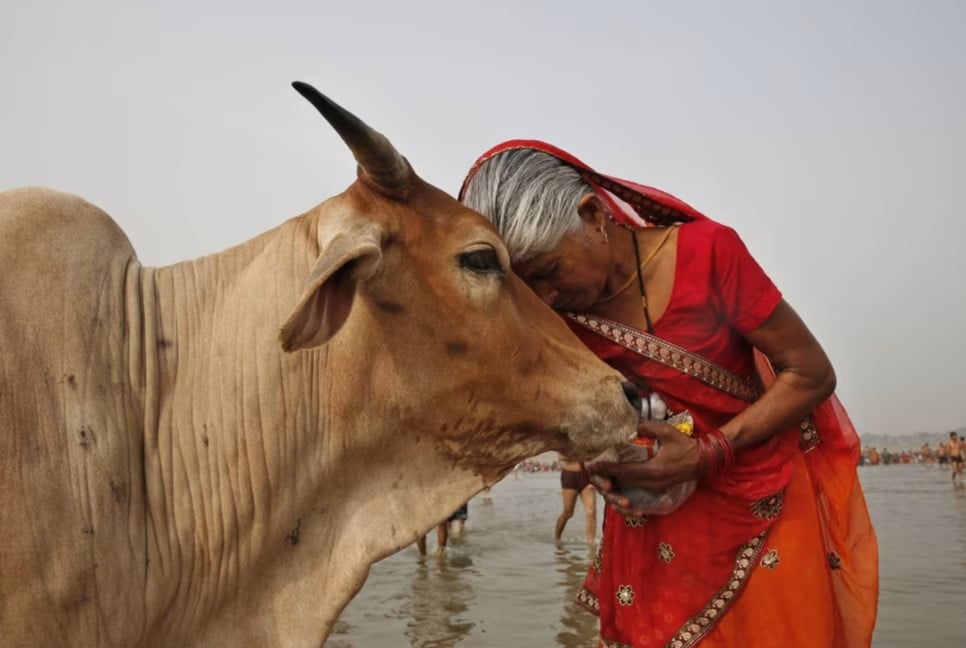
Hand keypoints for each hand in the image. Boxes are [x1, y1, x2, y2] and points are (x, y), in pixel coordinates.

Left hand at [586, 421, 702, 514]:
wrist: (703, 460)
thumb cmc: (685, 445)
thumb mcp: (667, 432)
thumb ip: (649, 427)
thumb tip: (633, 425)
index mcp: (653, 469)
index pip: (624, 470)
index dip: (606, 468)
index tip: (592, 466)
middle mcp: (652, 481)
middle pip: (624, 481)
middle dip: (608, 476)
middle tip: (593, 469)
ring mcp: (655, 486)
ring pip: (630, 485)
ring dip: (616, 480)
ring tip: (604, 472)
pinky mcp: (658, 486)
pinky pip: (638, 487)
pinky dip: (627, 482)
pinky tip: (621, 475)